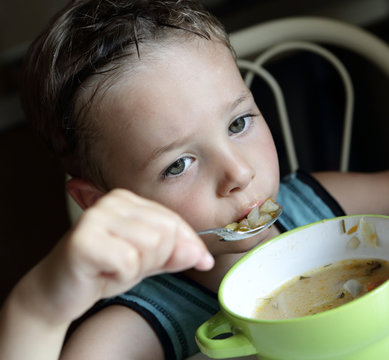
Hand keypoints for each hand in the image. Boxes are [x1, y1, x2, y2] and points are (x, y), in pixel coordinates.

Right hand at [20, 189, 213, 325]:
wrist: (57, 292)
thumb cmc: (102, 271)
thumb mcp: (148, 260)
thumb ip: (175, 254)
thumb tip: (204, 256)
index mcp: (128, 200)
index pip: (175, 221)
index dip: (189, 246)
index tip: (200, 261)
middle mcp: (111, 202)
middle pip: (166, 232)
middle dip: (156, 259)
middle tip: (129, 265)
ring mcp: (95, 218)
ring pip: (151, 245)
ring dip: (137, 267)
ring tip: (114, 267)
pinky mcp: (83, 240)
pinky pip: (127, 261)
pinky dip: (121, 275)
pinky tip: (103, 272)